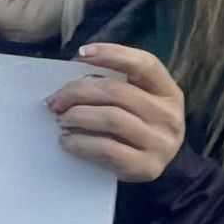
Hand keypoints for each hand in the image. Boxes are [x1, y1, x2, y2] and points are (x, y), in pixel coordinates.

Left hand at [50, 42, 187, 182]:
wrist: (154, 169)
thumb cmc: (135, 127)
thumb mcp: (136, 102)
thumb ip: (113, 87)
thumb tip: (69, 84)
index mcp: (169, 92)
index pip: (145, 64)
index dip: (113, 53)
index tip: (82, 53)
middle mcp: (169, 116)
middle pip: (117, 91)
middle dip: (78, 91)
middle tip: (55, 101)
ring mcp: (161, 143)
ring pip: (111, 118)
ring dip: (77, 116)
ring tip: (61, 120)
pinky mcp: (146, 167)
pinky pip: (107, 149)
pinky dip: (80, 143)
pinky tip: (67, 141)